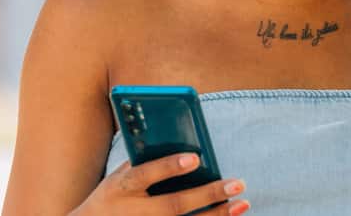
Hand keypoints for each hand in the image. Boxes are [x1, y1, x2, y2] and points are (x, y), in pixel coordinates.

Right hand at [72, 152, 248, 215]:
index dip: (169, 167)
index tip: (196, 157)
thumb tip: (174, 142)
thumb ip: (141, 161)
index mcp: (121, 188)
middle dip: (207, 195)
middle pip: (174, 205)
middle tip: (236, 183)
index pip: (145, 176)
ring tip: (241, 203)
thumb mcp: (117, 177)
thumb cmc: (109, 197)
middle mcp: (135, 212)